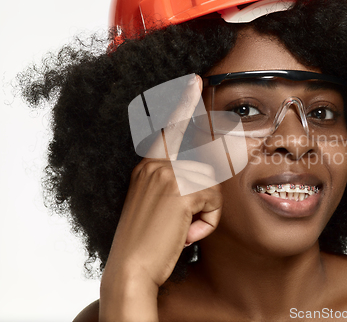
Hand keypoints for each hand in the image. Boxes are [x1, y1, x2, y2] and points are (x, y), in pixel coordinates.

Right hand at [99, 75, 221, 321]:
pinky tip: (186, 234)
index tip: (194, 81)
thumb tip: (204, 180)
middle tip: (186, 221)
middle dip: (206, 198)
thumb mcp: (156, 205)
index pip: (168, 129)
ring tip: (182, 229)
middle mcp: (155, 165)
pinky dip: (207, 223)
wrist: (130, 268)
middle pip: (205, 166)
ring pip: (212, 186)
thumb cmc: (146, 241)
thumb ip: (174, 186)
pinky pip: (213, 202)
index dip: (182, 103)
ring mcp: (167, 175)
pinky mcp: (181, 189)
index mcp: (147, 167)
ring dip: (205, 213)